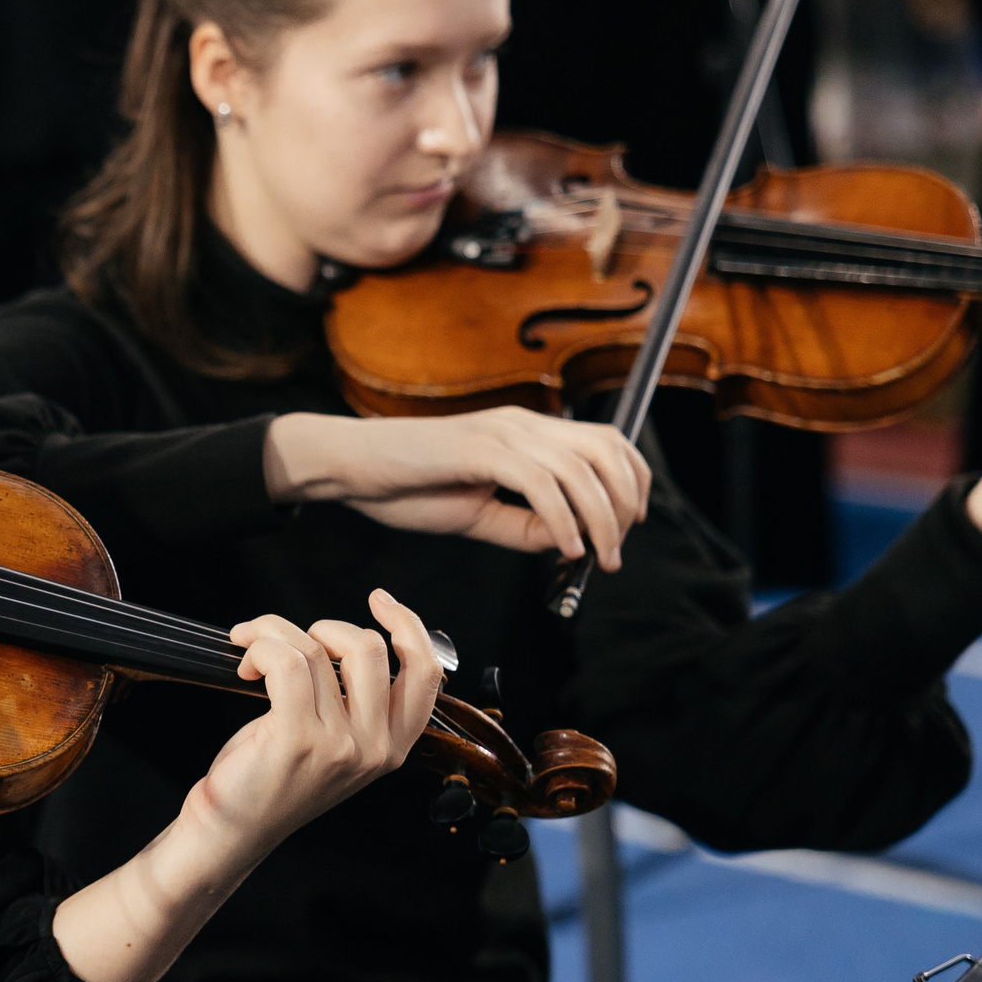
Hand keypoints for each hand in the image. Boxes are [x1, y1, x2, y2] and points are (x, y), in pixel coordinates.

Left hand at [185, 591, 442, 853]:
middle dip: (323, 628)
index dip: (407, 626)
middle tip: (289, 643)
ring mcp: (340, 745)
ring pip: (318, 650)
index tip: (379, 601)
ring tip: (252, 651)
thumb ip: (354, 702)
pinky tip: (245, 665)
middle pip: (370, 648)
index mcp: (393, 746)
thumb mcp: (335, 744)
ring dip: (274, 634)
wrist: (233, 827)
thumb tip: (342, 640)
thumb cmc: (274, 779)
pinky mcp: (297, 739)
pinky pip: (287, 662)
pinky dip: (260, 648)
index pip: (425, 674)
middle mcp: (375, 748)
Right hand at [264, 408, 650, 570]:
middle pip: (606, 451)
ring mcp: (501, 433)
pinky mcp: (480, 450)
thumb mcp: (477, 514)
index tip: (627, 525)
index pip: (606, 442)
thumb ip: (524, 526)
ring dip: (600, 519)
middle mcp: (521, 424)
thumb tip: (571, 540)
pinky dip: (562, 519)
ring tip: (597, 557)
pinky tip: (564, 547)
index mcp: (525, 432)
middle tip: (615, 550)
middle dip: (624, 504)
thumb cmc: (405, 487)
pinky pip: (541, 484)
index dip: (631, 482)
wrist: (351, 465)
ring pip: (581, 469)